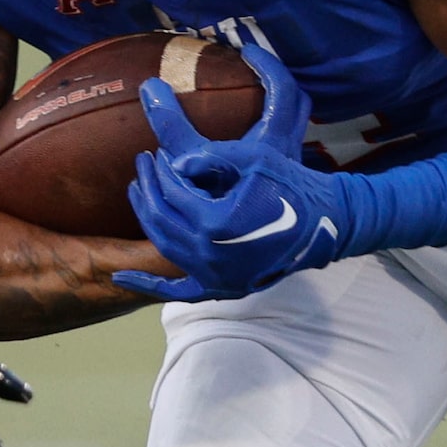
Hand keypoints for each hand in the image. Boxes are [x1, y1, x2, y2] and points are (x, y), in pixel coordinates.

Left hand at [115, 45, 346, 303]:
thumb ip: (209, 157)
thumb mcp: (252, 158)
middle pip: (161, 219)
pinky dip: (148, 285)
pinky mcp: (223, 288)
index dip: (159, 170)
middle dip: (147, 189)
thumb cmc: (291, 185)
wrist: (326, 223)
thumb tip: (173, 163)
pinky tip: (121, 277)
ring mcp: (216, 277)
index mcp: (215, 223)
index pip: (172, 192)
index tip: (154, 154)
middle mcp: (210, 255)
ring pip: (164, 248)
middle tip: (142, 166)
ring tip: (138, 193)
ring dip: (146, 220)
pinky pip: (178, 292)